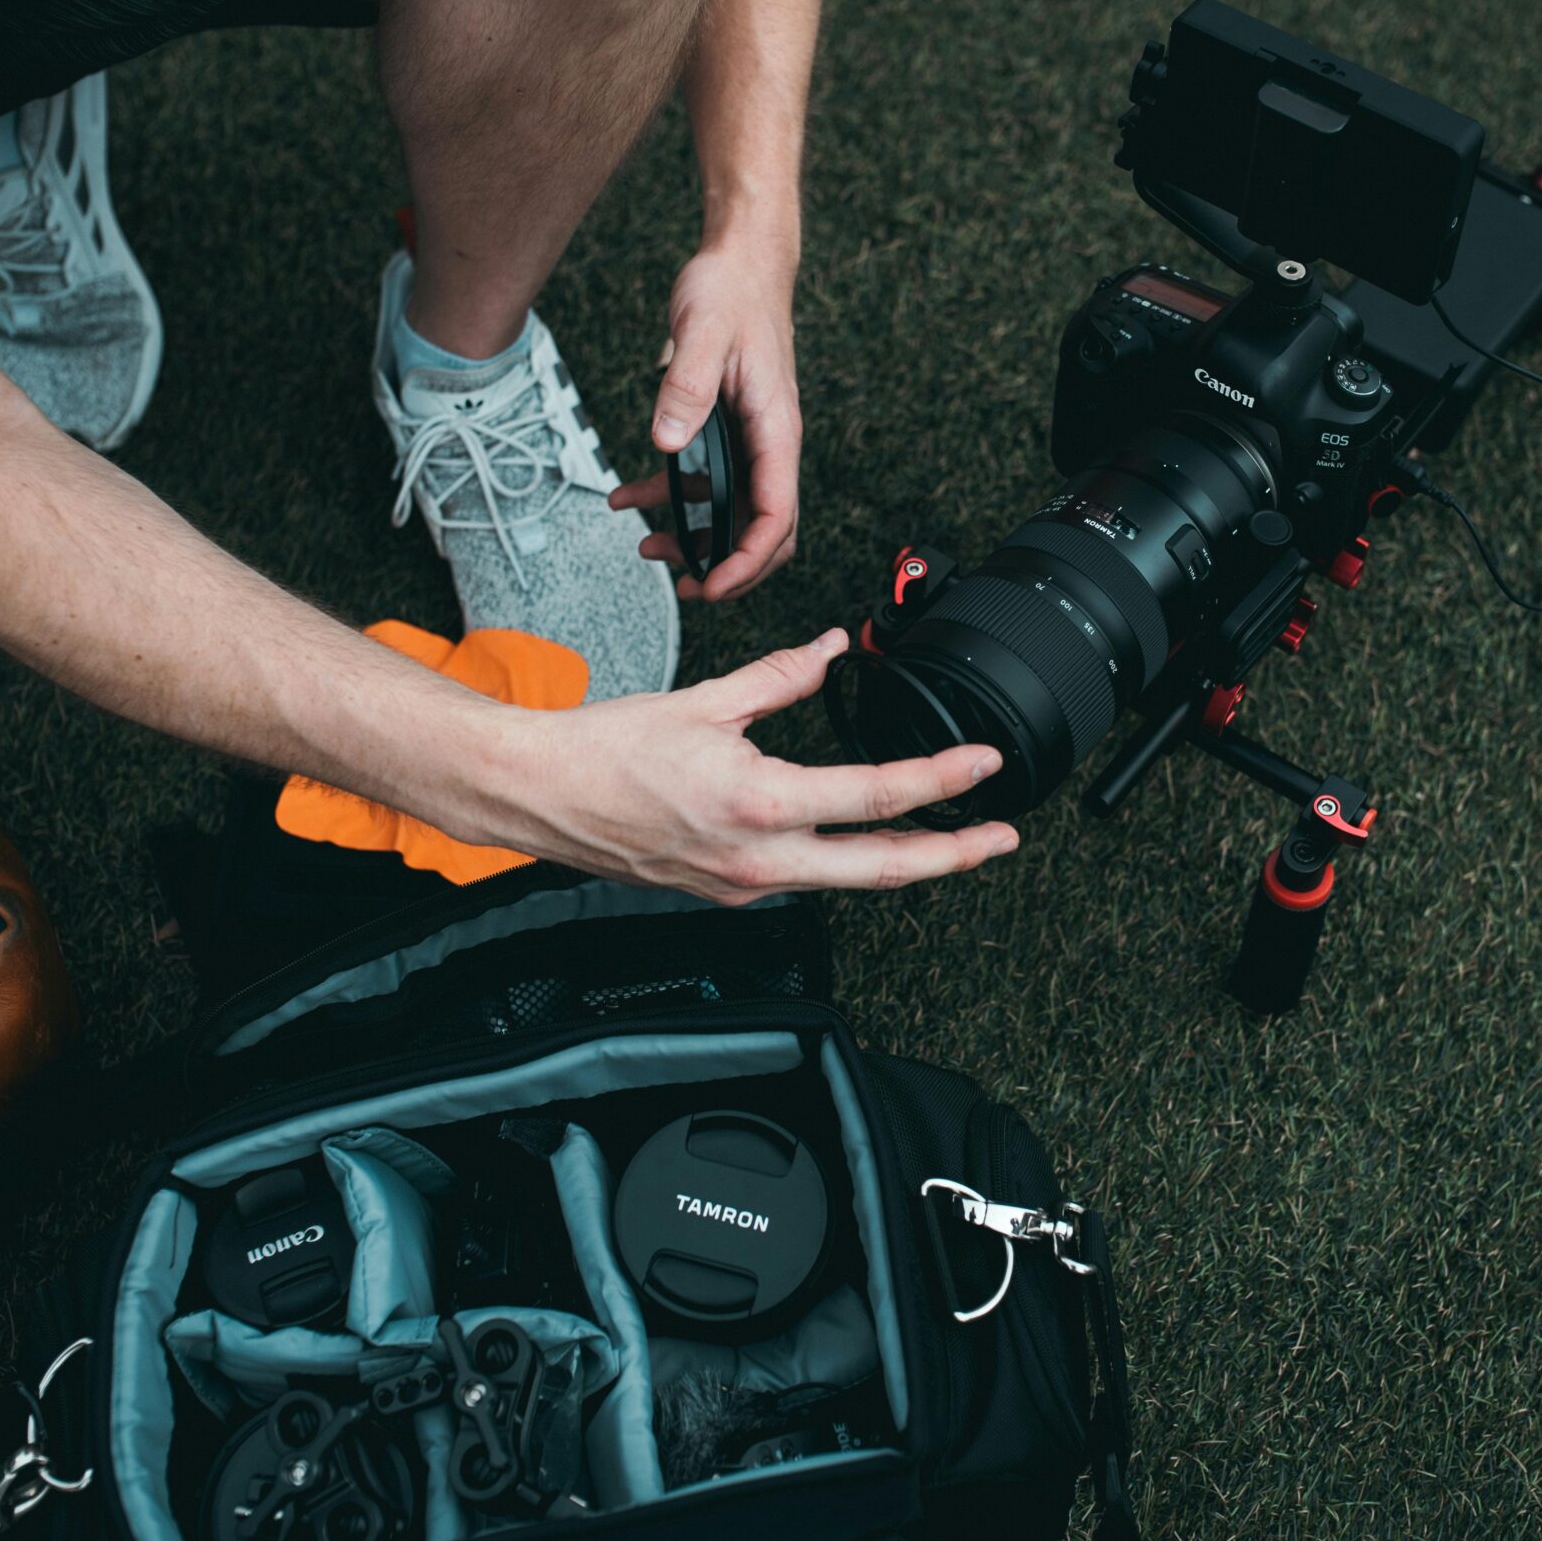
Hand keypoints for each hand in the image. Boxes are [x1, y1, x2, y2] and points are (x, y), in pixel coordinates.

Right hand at [466, 629, 1017, 902]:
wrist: (540, 795)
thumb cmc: (605, 751)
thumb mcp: (706, 700)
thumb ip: (781, 676)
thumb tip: (830, 649)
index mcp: (761, 804)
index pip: (877, 796)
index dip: (944, 781)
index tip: (984, 766)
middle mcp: (758, 859)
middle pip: (883, 869)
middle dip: (954, 856)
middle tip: (1001, 837)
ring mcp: (744, 885)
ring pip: (844, 880)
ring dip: (900, 860)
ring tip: (947, 839)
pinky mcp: (727, 892)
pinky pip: (801, 879)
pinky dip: (839, 859)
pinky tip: (857, 840)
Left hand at [609, 233, 801, 600]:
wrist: (739, 260)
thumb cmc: (731, 291)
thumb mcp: (702, 333)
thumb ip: (686, 387)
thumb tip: (667, 442)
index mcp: (776, 428)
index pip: (777, 515)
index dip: (747, 561)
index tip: (712, 586)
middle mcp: (770, 441)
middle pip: (765, 529)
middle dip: (728, 567)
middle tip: (686, 589)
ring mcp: (751, 439)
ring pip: (733, 511)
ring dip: (694, 538)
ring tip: (648, 549)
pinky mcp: (728, 429)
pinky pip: (707, 481)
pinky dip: (671, 498)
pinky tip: (630, 499)